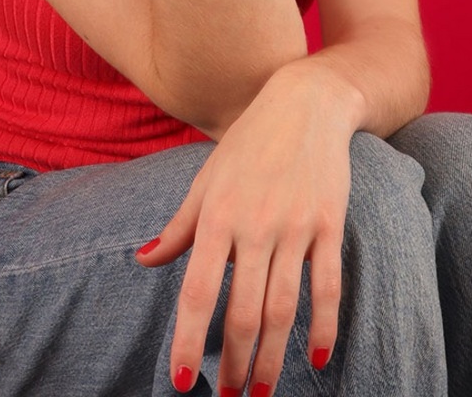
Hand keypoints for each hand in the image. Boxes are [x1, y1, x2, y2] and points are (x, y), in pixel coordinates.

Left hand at [136, 64, 352, 394]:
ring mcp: (295, 225)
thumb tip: (142, 261)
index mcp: (216, 215)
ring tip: (263, 393)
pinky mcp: (329, 223)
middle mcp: (254, 224)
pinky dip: (323, 326)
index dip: (190, 341)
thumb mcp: (206, 180)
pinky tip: (317, 358)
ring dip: (273, 359)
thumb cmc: (248, 143)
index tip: (183, 383)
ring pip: (283, 308)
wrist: (305, 103)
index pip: (197, 291)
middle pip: (244, 311)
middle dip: (236, 364)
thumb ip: (178, 227)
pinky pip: (327, 285)